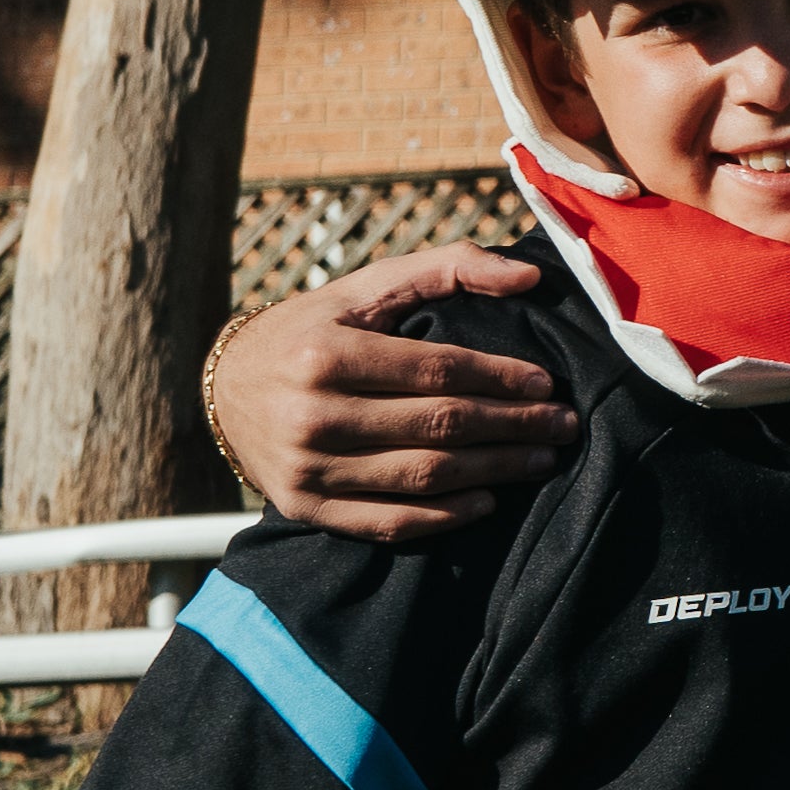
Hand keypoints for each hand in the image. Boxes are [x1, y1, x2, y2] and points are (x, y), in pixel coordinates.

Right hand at [211, 247, 576, 536]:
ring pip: (421, 477)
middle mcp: (313, 413)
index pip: (437, 370)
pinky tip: (486, 501)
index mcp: (328, 352)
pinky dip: (443, 517)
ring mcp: (307, 467)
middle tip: (563, 425)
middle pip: (438, 427)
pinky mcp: (304, 507)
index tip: (548, 383)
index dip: (501, 378)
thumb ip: (448, 268)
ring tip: (540, 460)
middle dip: (512, 426)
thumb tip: (528, 278)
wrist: (225, 386)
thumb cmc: (314, 328)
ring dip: (493, 472)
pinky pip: (387, 522)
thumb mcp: (369, 286)